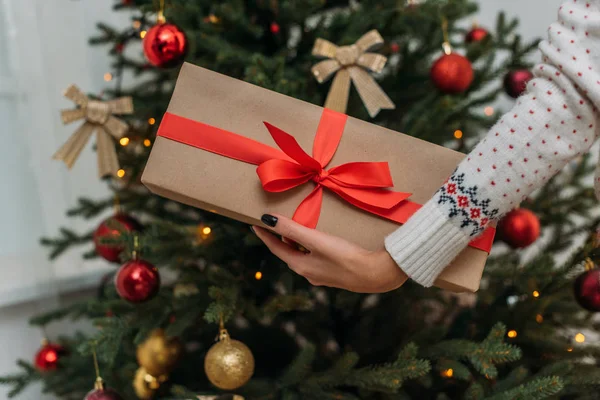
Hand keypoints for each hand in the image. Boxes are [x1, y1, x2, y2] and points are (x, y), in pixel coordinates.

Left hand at [252, 214, 407, 292]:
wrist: (376, 274)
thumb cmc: (345, 256)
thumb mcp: (315, 240)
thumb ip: (291, 229)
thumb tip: (267, 220)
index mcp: (301, 266)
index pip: (276, 248)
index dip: (265, 235)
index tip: (255, 224)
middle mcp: (309, 273)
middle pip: (289, 253)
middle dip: (281, 238)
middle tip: (275, 224)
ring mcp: (323, 275)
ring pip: (304, 256)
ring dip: (298, 242)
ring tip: (297, 228)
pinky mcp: (337, 273)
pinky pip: (317, 258)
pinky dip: (312, 247)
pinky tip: (321, 240)